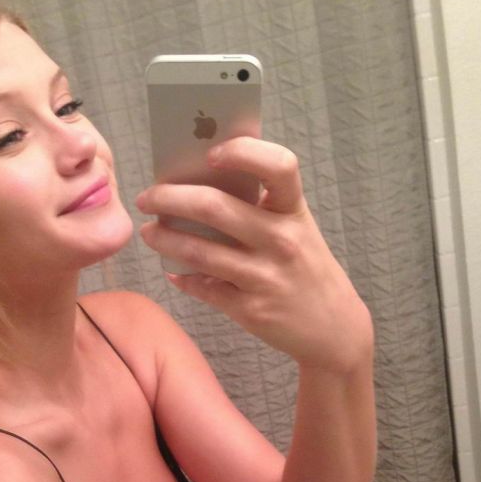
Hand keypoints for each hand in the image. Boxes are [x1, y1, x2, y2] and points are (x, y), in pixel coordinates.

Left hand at [135, 137, 371, 373]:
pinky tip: (172, 271)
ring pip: (199, 251)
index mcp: (294, 211)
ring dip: (164, 239)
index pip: (278, 166)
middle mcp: (282, 240)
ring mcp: (265, 277)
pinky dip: (182, 278)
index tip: (210, 153)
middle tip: (147, 197)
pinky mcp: (250, 309)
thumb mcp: (296, 228)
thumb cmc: (305, 268)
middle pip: (214, 207)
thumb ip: (261, 204)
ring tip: (148, 233)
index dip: (242, 153)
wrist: (333, 328)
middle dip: (169, 198)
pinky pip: (203, 288)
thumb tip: (202, 177)